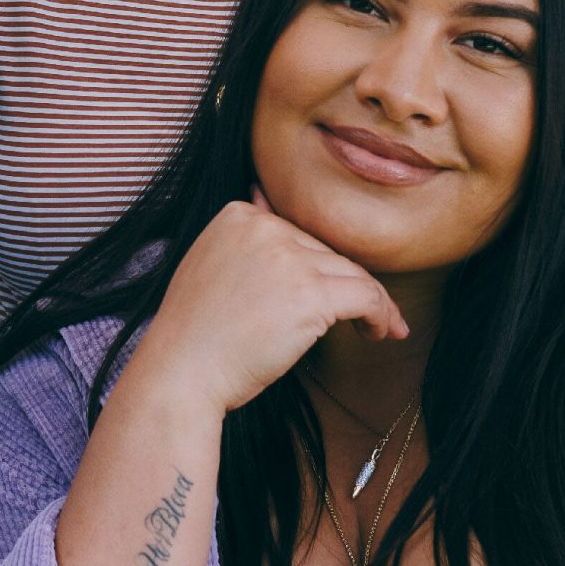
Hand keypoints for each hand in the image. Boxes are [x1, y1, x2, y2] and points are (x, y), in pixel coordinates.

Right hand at [124, 191, 407, 421]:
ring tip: (380, 327)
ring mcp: (289, 259)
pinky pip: (368, 297)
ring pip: (353, 273)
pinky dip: (383, 314)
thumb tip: (261, 194)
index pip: (297, 236)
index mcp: (237, 214)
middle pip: (326, 254)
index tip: (326, 294)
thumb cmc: (194, 332)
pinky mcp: (312, 294)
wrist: (181, 370)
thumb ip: (242, 239)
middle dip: (344, 288)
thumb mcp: (209, 264)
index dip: (317, 269)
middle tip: (362, 318)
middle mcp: (264, 227)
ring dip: (372, 302)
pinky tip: (382, 332)